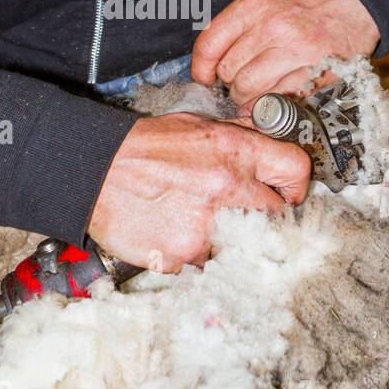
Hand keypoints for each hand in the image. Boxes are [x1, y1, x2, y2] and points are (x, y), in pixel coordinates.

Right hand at [87, 112, 310, 271]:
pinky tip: (175, 233)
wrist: (92, 171)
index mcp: (235, 150)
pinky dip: (196, 254)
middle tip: (242, 216)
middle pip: (278, 216)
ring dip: (229, 240)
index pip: (296, 168)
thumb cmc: (142, 147)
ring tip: (197, 222)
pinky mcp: (185, 255)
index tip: (286, 195)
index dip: (296, 185)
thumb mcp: (196, 125)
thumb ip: (238, 136)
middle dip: (264, 218)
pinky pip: (208, 262)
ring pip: (244, 245)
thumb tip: (270, 143)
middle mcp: (228, 188)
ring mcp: (207, 226)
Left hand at [191, 0, 378, 105]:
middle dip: (228, 84)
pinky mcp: (316, 70)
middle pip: (229, 71)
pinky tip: (275, 96)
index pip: (210, 44)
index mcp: (254, 5)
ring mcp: (296, 50)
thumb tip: (213, 57)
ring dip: (247, 98)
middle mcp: (272, 27)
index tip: (205, 78)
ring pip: (250, 89)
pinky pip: (281, 97)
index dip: (201, 69)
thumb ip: (238, 22)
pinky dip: (273, 102)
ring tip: (254, 94)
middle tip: (236, 85)